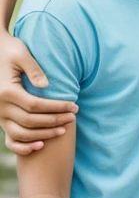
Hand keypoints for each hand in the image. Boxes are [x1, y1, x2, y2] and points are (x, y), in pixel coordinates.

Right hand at [0, 34, 76, 154]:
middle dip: (54, 121)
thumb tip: (45, 86)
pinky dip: (22, 146)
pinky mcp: (1, 119)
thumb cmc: (11, 51)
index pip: (35, 105)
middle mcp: (1, 107)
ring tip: (63, 130)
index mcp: (7, 91)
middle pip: (30, 121)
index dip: (56, 107)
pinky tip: (39, 146)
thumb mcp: (22, 54)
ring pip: (21, 133)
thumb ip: (34, 70)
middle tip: (73, 118)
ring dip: (43, 134)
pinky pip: (10, 138)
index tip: (74, 106)